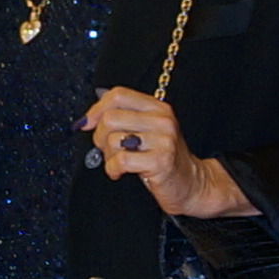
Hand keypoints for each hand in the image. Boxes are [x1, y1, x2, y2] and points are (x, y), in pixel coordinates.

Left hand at [83, 85, 247, 221]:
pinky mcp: (161, 161)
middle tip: (108, 149)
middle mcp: (163, 120)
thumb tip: (88, 118)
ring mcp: (164, 140)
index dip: (96, 109)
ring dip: (108, 156)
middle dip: (100, 137)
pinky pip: (121, 160)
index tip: (87, 124)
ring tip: (118, 162)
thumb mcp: (147, 131)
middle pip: (111, 118)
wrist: (190, 183)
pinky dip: (113, 169)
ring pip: (113, 140)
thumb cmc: (162, 158)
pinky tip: (119, 172)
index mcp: (158, 108)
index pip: (118, 95)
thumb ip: (124, 118)